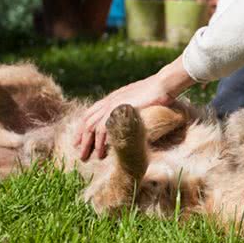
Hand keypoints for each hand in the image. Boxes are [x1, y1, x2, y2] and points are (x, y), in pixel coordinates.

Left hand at [74, 56, 195, 160]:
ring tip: (87, 157)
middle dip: (81, 138)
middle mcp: (109, 101)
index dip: (83, 128)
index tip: (80, 140)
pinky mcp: (117, 111)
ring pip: (91, 126)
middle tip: (80, 153)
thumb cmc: (158, 92)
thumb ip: (132, 108)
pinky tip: (101, 153)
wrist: (163, 85)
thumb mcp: (140, 100)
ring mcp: (112, 105)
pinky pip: (102, 129)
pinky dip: (100, 143)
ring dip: (88, 143)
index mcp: (113, 98)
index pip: (91, 113)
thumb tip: (134, 118)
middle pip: (87, 121)